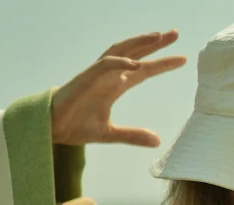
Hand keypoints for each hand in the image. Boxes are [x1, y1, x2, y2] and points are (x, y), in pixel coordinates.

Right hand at [51, 30, 186, 146]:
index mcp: (115, 86)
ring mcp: (96, 75)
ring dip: (139, 43)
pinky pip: (104, 65)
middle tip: (175, 34)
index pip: (143, 71)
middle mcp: (108, 76)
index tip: (182, 59)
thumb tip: (158, 141)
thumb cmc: (76, 125)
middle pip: (135, 53)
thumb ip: (134, 136)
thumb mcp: (111, 134)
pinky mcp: (85, 78)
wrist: (52, 128)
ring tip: (158, 37)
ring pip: (120, 51)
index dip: (161, 64)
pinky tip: (135, 63)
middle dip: (155, 43)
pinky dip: (120, 62)